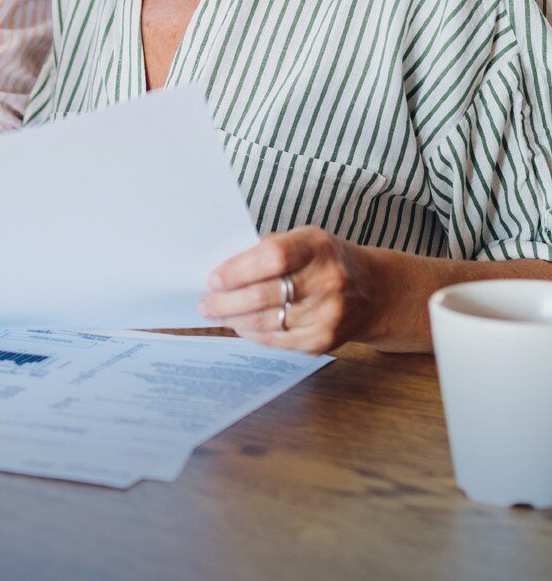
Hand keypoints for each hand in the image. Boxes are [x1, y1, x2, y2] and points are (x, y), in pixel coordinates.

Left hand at [200, 228, 383, 353]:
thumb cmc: (325, 259)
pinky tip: (241, 326)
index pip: (273, 257)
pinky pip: (281, 341)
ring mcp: (330, 313)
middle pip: (265, 295)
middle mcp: (328, 280)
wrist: (375, 291)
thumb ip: (267, 249)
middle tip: (204, 303)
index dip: (239, 270)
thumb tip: (222, 268)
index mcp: (317, 246)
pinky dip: (255, 334)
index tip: (213, 278)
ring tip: (215, 314)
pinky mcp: (327, 340)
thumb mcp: (302, 240)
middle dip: (226, 302)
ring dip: (235, 320)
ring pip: (269, 322)